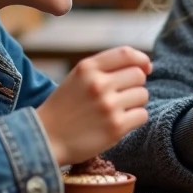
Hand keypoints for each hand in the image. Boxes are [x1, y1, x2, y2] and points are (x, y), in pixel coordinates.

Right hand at [37, 46, 152, 166]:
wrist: (46, 139)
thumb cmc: (65, 108)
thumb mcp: (77, 78)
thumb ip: (104, 68)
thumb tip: (145, 66)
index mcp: (87, 68)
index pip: (127, 54)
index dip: (142, 59)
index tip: (146, 67)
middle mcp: (98, 84)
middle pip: (138, 75)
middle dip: (135, 85)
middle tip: (122, 96)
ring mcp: (108, 106)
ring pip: (143, 95)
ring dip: (135, 103)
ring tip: (118, 110)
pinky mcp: (115, 127)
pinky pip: (142, 115)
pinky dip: (135, 119)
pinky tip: (119, 122)